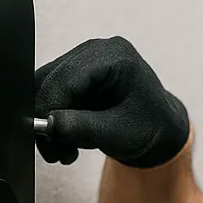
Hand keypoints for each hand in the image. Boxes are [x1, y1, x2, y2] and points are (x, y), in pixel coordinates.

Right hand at [34, 36, 189, 168]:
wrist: (159, 130)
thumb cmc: (149, 127)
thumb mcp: (117, 133)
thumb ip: (81, 127)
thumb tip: (47, 124)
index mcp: (113, 56)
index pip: (66, 76)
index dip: (49, 106)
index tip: (43, 134)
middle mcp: (96, 51)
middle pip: (51, 79)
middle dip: (47, 117)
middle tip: (54, 150)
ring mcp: (85, 60)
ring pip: (46, 87)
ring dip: (49, 121)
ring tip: (64, 149)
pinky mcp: (77, 75)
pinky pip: (52, 93)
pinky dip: (54, 118)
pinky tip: (67, 138)